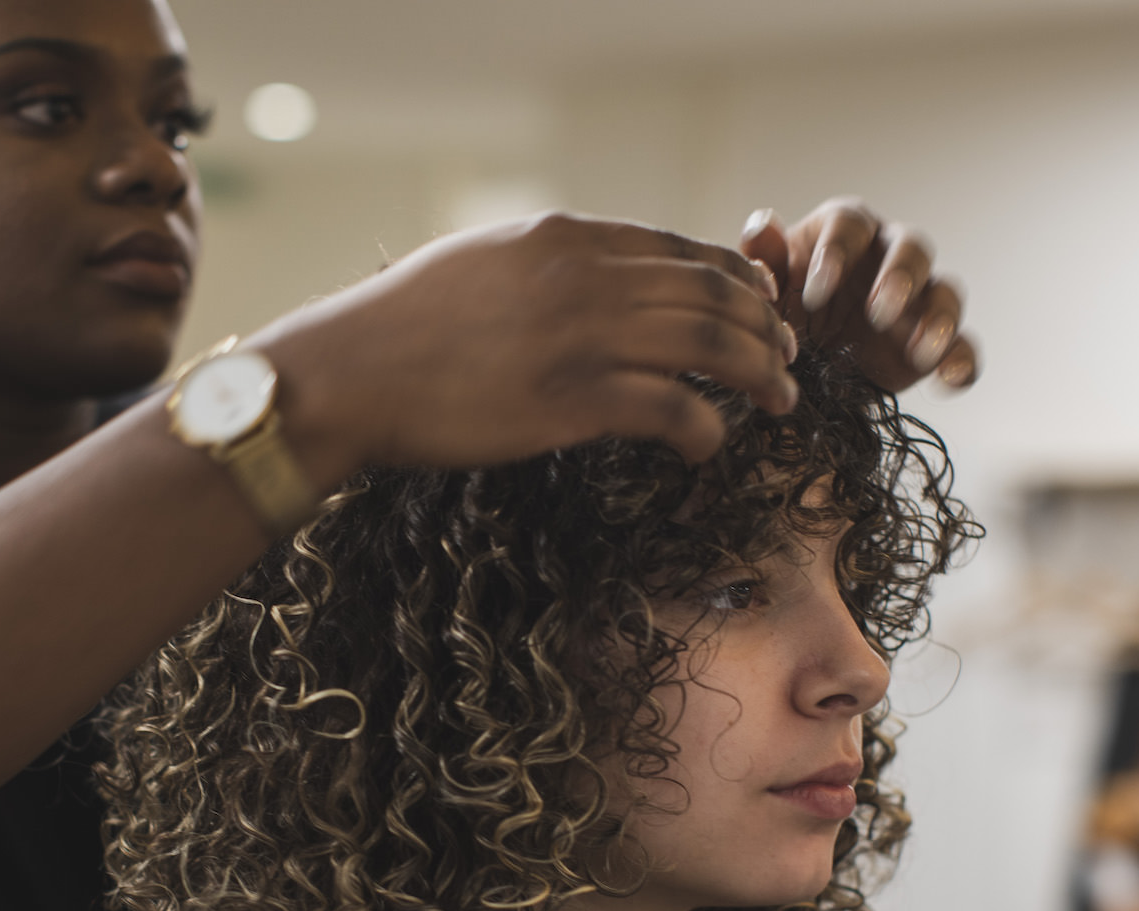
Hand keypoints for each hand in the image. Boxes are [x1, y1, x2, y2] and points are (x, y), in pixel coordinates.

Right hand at [252, 212, 798, 471]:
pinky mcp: (571, 400)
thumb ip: (547, 265)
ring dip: (757, 374)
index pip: (681, 248)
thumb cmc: (401, 328)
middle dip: (765, 327)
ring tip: (780, 401)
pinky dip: (707, 426)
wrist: (350, 372)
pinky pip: (672, 408)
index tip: (761, 307)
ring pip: (708, 345)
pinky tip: (713, 444)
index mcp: (566, 238)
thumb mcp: (482, 264)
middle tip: (789, 361)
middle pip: (711, 292)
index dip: (737, 279)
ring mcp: (582, 337)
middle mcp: (586, 277)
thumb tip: (595, 279)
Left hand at [740, 198, 977, 393]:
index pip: (850, 224)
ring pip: (946, 292)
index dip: (836, 253)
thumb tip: (762, 226)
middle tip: (878, 314)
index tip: (815, 295)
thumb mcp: (766, 290)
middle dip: (900, 278)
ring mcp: (918, 298)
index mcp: (845, 232)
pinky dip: (961, 361)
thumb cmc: (783, 310)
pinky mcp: (934, 342)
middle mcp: (889, 256)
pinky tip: (950, 380)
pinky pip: (962, 346)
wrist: (803, 364)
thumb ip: (764, 259)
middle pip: (912, 247)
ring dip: (939, 319)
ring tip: (922, 352)